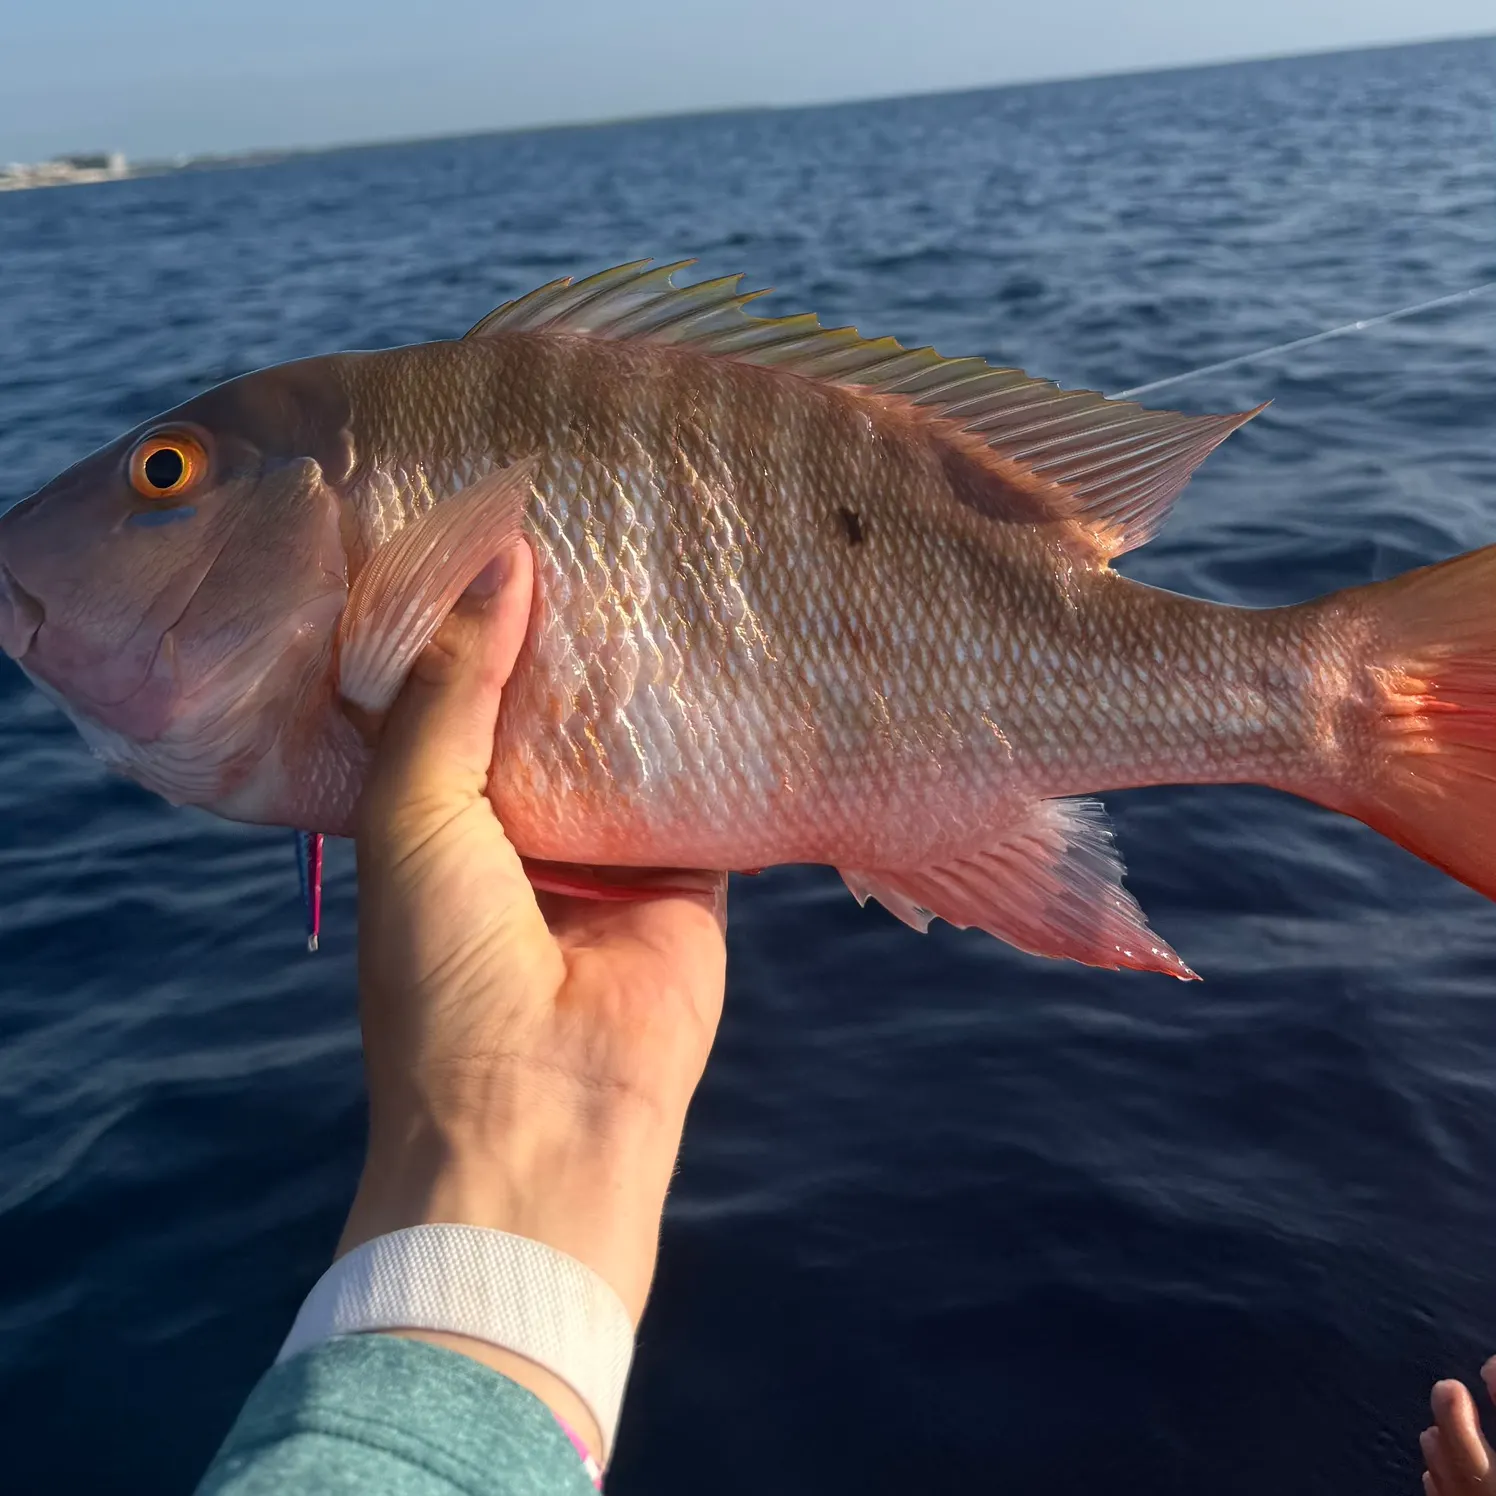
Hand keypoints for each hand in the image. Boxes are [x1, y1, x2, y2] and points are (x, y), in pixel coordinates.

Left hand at [341, 539, 727, 1453]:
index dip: (465, 614)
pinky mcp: (692, 871)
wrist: (545, 1122)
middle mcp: (520, 822)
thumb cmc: (444, 970)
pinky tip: (733, 648)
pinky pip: (706, 784)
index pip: (448, 689)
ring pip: (630, 735)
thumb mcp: (414, 813)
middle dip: (565, 629)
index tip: (490, 517)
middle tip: (594, 518)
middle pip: (546, 703)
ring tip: (665, 559)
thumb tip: (494, 560)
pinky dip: (716, 729)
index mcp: (433, 812)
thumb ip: (450, 692)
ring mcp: (611, 847)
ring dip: (643, 672)